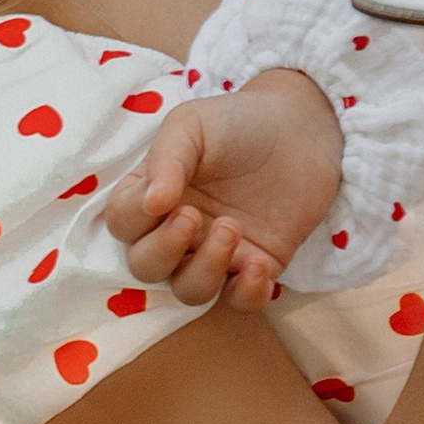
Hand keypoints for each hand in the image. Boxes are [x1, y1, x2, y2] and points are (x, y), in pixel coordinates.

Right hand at [101, 69, 344, 311]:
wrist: (301, 127)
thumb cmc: (237, 122)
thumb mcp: (192, 125)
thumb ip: (167, 158)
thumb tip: (151, 203)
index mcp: (151, 194)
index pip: (122, 224)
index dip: (136, 219)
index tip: (168, 199)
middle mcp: (177, 230)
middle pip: (146, 267)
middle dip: (164, 251)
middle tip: (194, 218)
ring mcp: (216, 252)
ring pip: (189, 291)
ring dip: (204, 271)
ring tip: (233, 230)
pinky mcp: (257, 265)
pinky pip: (240, 301)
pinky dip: (247, 293)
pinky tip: (260, 264)